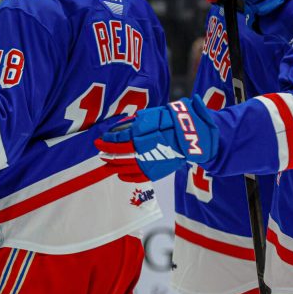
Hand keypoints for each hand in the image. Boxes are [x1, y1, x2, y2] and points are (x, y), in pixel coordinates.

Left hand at [95, 96, 218, 181]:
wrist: (193, 137)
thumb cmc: (172, 122)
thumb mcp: (152, 116)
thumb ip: (135, 123)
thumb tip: (119, 128)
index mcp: (141, 136)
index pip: (118, 140)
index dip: (107, 140)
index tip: (101, 138)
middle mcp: (143, 151)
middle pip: (119, 154)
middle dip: (106, 152)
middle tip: (98, 149)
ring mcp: (150, 163)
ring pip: (126, 167)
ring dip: (113, 164)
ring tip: (105, 161)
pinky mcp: (156, 172)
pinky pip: (138, 177)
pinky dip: (127, 177)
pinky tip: (120, 174)